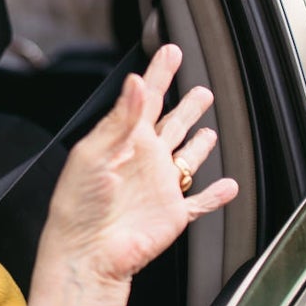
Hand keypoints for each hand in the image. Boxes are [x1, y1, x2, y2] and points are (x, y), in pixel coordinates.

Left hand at [25, 44, 238, 305]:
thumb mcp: (95, 155)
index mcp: (122, 141)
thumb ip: (122, 119)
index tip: (170, 51)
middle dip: (185, 105)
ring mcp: (159, 187)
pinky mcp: (172, 214)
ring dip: (199, 143)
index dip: (159, 74)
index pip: (144, 99)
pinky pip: (200, 202)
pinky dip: (216, 195)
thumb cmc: (78, 207)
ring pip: (186, 158)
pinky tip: (228, 186)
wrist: (86, 254)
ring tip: (208, 128)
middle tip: (200, 88)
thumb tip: (138, 82)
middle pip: (171, 124)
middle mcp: (143, 161)